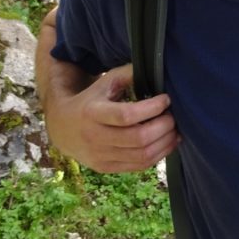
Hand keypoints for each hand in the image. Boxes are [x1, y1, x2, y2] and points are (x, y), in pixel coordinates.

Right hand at [44, 63, 179, 172]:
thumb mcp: (105, 82)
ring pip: (142, 156)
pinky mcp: (106, 168)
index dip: (152, 108)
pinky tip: (167, 143)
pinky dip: (158, 156)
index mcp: (92, 113)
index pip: (126, 115)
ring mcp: (100, 156)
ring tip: (175, 130)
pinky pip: (138, 166)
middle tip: (174, 116)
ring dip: (165, 143)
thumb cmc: (91, 100)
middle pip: (138, 139)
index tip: (166, 99)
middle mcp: (94, 137)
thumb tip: (157, 69)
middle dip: (163, 127)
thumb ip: (129, 75)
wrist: (62, 127)